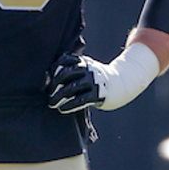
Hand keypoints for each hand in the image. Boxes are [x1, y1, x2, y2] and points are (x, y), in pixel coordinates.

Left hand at [45, 43, 159, 113]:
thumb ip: (71, 69)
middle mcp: (88, 69)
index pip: (64, 60)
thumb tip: (48, 77)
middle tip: (48, 94)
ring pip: (71, 88)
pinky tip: (62, 109)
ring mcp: (93, 81)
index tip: (47, 78)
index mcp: (83, 61)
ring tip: (52, 104)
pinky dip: (70, 105)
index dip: (54, 69)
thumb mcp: (86, 68)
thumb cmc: (96, 78)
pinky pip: (80, 99)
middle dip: (54, 84)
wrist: (121, 83)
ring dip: (59, 96)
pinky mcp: (97, 93)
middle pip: (66, 74)